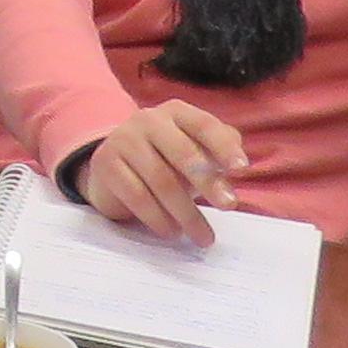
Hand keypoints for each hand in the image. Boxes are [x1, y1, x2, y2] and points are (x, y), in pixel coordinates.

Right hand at [79, 101, 249, 244]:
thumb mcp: (193, 148)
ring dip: (186, 212)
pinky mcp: (106, 165)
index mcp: (176, 112)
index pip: (204, 125)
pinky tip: (172, 231)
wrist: (112, 165)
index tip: (241, 169)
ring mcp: (123, 140)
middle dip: (208, 182)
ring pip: (161, 179)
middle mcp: (148, 120)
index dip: (224, 147)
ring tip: (202, 235)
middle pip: (183, 153)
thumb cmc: (164, 158)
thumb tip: (237, 163)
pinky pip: (136, 195)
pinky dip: (158, 218)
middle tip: (229, 206)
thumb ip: (218, 149)